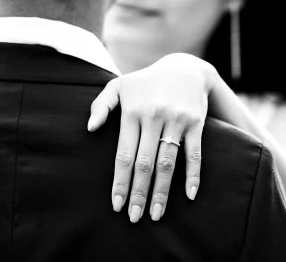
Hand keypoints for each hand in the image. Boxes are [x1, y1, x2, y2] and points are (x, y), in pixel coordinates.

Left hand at [87, 53, 211, 222]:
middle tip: (134, 218)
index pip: (124, 154)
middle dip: (139, 193)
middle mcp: (154, 117)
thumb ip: (101, 105)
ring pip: (168, 162)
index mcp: (132, 112)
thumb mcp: (119, 86)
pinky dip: (193, 175)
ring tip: (157, 214)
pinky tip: (189, 196)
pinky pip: (195, 153)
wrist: (185, 68)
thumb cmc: (146, 82)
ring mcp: (176, 120)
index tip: (116, 205)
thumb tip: (90, 128)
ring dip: (162, 191)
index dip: (120, 181)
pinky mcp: (196, 123)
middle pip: (145, 163)